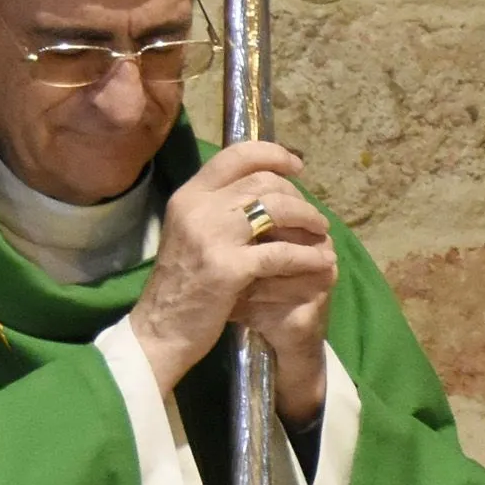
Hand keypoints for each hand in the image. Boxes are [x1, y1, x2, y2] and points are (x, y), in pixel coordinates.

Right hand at [126, 140, 337, 418]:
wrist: (161, 329)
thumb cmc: (183, 284)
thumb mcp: (193, 234)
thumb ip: (219, 208)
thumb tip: (263, 187)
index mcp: (188, 196)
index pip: (235, 155)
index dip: (273, 155)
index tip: (297, 166)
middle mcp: (198, 207)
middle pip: (263, 182)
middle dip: (297, 196)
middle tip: (313, 215)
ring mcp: (212, 236)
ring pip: (277, 209)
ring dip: (308, 219)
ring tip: (323, 233)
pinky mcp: (229, 268)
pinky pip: (282, 253)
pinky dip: (308, 256)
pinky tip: (321, 262)